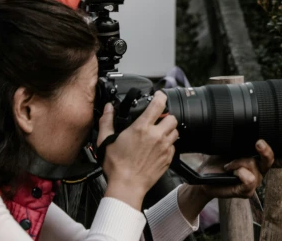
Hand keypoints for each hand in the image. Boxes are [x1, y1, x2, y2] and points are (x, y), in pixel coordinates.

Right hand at [98, 92, 178, 209]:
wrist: (127, 186)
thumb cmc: (117, 166)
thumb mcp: (106, 141)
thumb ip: (107, 121)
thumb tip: (108, 108)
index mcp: (142, 128)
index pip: (158, 104)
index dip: (161, 96)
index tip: (159, 95)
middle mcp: (156, 135)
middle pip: (172, 117)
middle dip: (166, 116)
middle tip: (158, 120)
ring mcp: (164, 147)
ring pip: (175, 131)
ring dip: (169, 130)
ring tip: (159, 134)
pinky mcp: (168, 158)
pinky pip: (173, 146)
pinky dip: (168, 144)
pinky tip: (158, 148)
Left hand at [198, 140, 281, 199]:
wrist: (204, 176)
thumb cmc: (218, 160)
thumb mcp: (231, 146)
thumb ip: (243, 141)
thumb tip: (249, 132)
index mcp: (259, 158)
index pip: (277, 158)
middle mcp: (260, 170)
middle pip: (271, 160)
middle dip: (266, 150)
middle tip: (258, 143)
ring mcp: (255, 181)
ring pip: (255, 166)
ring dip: (239, 162)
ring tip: (229, 165)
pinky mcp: (247, 191)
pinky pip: (249, 179)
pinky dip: (238, 172)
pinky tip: (230, 171)